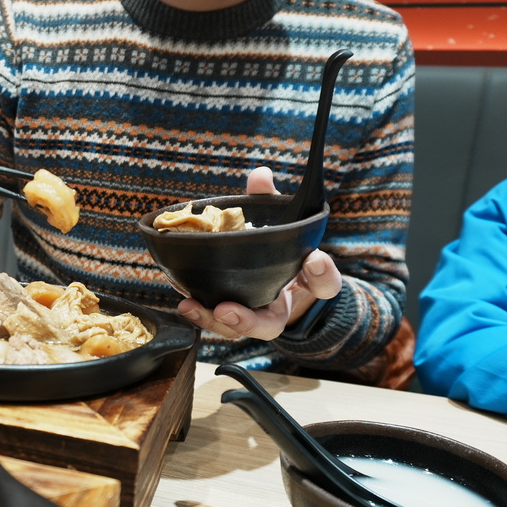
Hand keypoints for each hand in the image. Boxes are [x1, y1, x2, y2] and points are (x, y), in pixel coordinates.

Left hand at [175, 166, 342, 339]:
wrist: (267, 279)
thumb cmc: (274, 250)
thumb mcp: (279, 224)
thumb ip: (270, 202)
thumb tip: (259, 176)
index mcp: (302, 285)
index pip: (323, 284)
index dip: (323, 273)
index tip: (315, 257)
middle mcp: (277, 308)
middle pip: (269, 325)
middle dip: (247, 319)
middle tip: (226, 309)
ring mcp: (251, 317)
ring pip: (234, 330)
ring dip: (211, 321)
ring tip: (190, 305)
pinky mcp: (227, 318)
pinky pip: (212, 322)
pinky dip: (196, 312)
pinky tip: (182, 298)